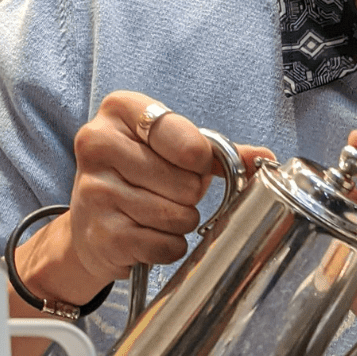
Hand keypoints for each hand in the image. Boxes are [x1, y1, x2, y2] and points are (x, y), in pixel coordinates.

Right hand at [17, 91, 273, 305]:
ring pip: (176, 215)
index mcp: (120, 109)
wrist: (91, 221)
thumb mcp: (172, 150)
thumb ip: (219, 152)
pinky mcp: (99, 232)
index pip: (181, 135)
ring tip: (159, 212)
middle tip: (169, 191)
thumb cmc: (140, 176)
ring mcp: (93, 189)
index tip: (197, 164)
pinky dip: (168, 245)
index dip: (201, 158)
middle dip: (189, 193)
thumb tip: (265, 159)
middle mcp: (97, 143)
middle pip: (185, 180)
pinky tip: (150, 234)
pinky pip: (163, 244)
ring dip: (181, 221)